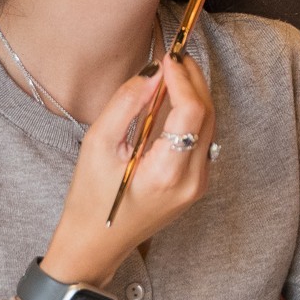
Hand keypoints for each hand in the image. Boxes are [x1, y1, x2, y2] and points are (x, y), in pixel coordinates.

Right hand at [38, 52, 216, 287]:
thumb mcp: (98, 145)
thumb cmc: (90, 198)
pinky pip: (202, 139)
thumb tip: (152, 74)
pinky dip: (192, 115)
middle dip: (193, 81)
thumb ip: (127, 105)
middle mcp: (192, 179)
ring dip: (194, 95)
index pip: (192, 112)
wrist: (95, 243)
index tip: (167, 58)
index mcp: (168, 173)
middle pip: (207, 115)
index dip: (183, 79)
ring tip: (173, 72)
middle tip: (173, 56)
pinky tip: (173, 100)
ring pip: (209, 126)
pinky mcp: (196, 183)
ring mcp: (199, 184)